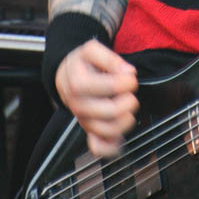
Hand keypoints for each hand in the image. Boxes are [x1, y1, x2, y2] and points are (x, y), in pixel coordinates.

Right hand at [55, 39, 138, 157]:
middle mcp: (78, 105)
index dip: (126, 81)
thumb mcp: (91, 50)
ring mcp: (83, 120)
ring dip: (125, 121)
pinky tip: (120, 139)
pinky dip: (111, 148)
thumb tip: (127, 71)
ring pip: (107, 131)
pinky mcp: (88, 131)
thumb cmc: (82, 63)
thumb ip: (110, 58)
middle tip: (130, 93)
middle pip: (110, 111)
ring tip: (128, 109)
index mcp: (77, 83)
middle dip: (128, 100)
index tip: (131, 76)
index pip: (109, 87)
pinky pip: (97, 148)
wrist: (67, 76)